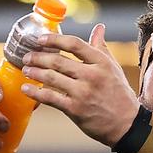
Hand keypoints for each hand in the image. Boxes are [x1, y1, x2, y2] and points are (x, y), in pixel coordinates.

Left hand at [20, 24, 138, 146]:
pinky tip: (26, 88)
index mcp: (101, 62)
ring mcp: (83, 93)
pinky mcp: (75, 109)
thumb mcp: (113, 68)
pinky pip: (50, 98)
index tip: (40, 39)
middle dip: (38, 57)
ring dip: (34, 72)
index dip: (54, 39)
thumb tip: (99, 28)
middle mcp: (92, 75)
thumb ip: (102, 47)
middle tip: (27, 56)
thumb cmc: (119, 94)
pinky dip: (35, 92)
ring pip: (51, 78)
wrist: (127, 124)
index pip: (74, 44)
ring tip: (25, 69)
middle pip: (58, 61)